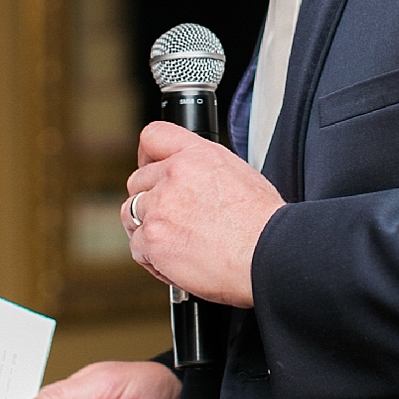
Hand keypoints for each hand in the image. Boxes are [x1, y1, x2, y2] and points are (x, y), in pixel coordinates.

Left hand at [123, 123, 284, 307]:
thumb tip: (193, 181)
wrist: (268, 255)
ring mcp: (160, 207)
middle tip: (172, 220)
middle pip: (138, 181)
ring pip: (130, 213)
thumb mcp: (241, 175)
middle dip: (150, 200)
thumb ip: (206, 171)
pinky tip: (178, 262)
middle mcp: (175, 175)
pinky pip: (137, 247)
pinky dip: (153, 258)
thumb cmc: (264, 225)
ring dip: (148, 228)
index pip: (154, 137)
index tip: (149, 168)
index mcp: (199, 155)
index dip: (147, 155)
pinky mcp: (152, 239)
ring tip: (175, 243)